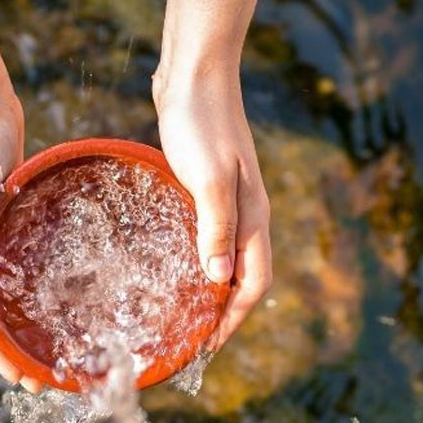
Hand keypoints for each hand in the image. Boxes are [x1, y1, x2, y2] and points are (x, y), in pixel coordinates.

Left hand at [154, 67, 272, 348]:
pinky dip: (195, 258)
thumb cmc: (200, 123)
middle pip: (243, 277)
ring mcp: (228, 199)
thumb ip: (215, 228)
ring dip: (208, 288)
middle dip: (222, 313)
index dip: (233, 319)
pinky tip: (168, 262)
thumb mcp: (208, 178)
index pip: (253, 284)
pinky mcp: (206, 185)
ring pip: (225, 257)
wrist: (194, 73)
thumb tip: (218, 281)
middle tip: (190, 340)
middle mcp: (246, 213)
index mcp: (252, 217)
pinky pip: (207, 235)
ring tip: (180, 313)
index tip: (207, 348)